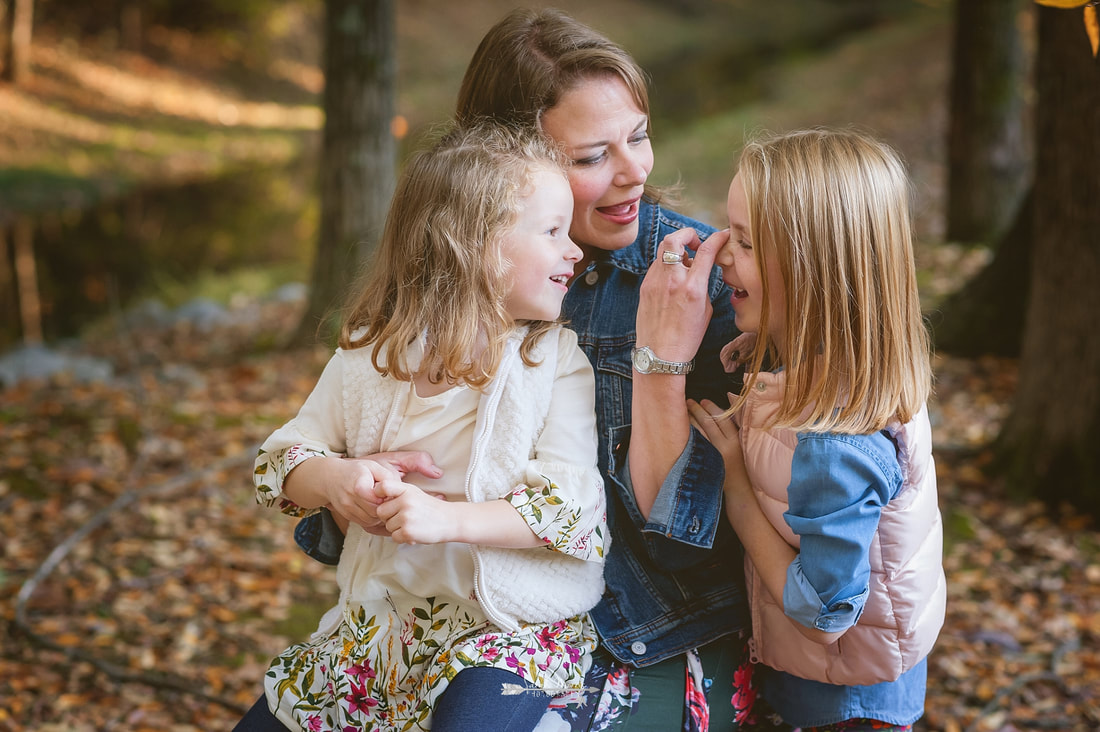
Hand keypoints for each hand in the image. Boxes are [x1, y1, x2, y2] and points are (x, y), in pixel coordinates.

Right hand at [323, 451, 442, 531]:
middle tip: (409, 513)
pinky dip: (380, 525)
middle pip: (378, 514)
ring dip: (387, 521)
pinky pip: (368, 526)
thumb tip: (434, 474)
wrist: (329, 478)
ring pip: (373, 523)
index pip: (382, 500)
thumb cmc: (358, 468)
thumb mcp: (381, 463)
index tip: (405, 499)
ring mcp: (349, 511)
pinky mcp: (349, 518)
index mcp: (360, 485)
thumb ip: (404, 468)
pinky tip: (391, 521)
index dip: (394, 501)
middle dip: (393, 514)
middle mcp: (351, 501)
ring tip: (401, 517)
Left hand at [374, 479, 453, 544]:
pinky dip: (402, 537)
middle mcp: (405, 502)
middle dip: (389, 516)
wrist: (450, 521)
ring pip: (387, 525)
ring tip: (412, 524)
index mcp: (406, 490)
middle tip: (404, 517)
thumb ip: (397, 493)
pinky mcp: (408, 532)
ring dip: (397, 528)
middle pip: (381, 511)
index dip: (378, 493)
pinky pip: (394, 537)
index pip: (383, 487)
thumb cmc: (429, 507)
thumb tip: (374, 498)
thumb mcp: (414, 493)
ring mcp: (406, 517)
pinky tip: (414, 532)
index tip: (384, 499)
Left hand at [637, 228, 729, 362]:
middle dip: (687, 234)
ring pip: (662, 250)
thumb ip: (703, 284)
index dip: (718, 237)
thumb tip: (700, 270)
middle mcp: (672, 280)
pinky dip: (667, 266)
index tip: (724, 234)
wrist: (660, 355)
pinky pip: (656, 266)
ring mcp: (655, 282)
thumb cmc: (687, 337)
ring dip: (677, 251)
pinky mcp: (644, 287)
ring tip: (685, 266)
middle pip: (675, 239)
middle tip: (696, 245)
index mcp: (693, 288)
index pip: (707, 250)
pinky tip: (673, 280)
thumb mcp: (706, 310)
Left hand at [686, 397, 745, 480]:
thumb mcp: (743, 445)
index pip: (722, 418)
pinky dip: (688, 435)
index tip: (704, 401)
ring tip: (682, 411)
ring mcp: (713, 455)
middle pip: (708, 423)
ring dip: (689, 420)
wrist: (739, 488)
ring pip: (698, 432)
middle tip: (688, 402)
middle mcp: (724, 447)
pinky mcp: (704, 463)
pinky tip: (681, 429)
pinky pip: (693, 445)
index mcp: (735, 441)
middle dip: (697, 410)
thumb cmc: (741, 464)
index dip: (712, 407)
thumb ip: (734, 430)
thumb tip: (724, 411)